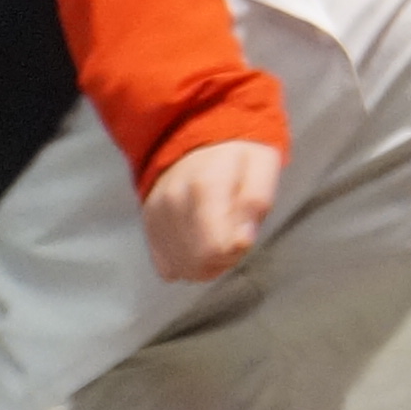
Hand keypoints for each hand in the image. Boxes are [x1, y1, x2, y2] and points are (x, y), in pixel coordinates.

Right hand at [142, 137, 279, 282]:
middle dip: (223, 260)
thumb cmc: (236, 156)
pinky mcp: (149, 227)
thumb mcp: (262, 165)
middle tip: (234, 237)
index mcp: (204, 186)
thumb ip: (256, 201)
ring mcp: (156, 216)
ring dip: (207, 264)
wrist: (196, 140)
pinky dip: (187, 263)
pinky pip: (168, 267)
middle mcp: (172, 203)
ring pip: (183, 269)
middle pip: (198, 263)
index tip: (244, 236)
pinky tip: (199, 243)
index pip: (214, 248)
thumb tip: (243, 240)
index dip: (235, 252)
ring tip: (218, 237)